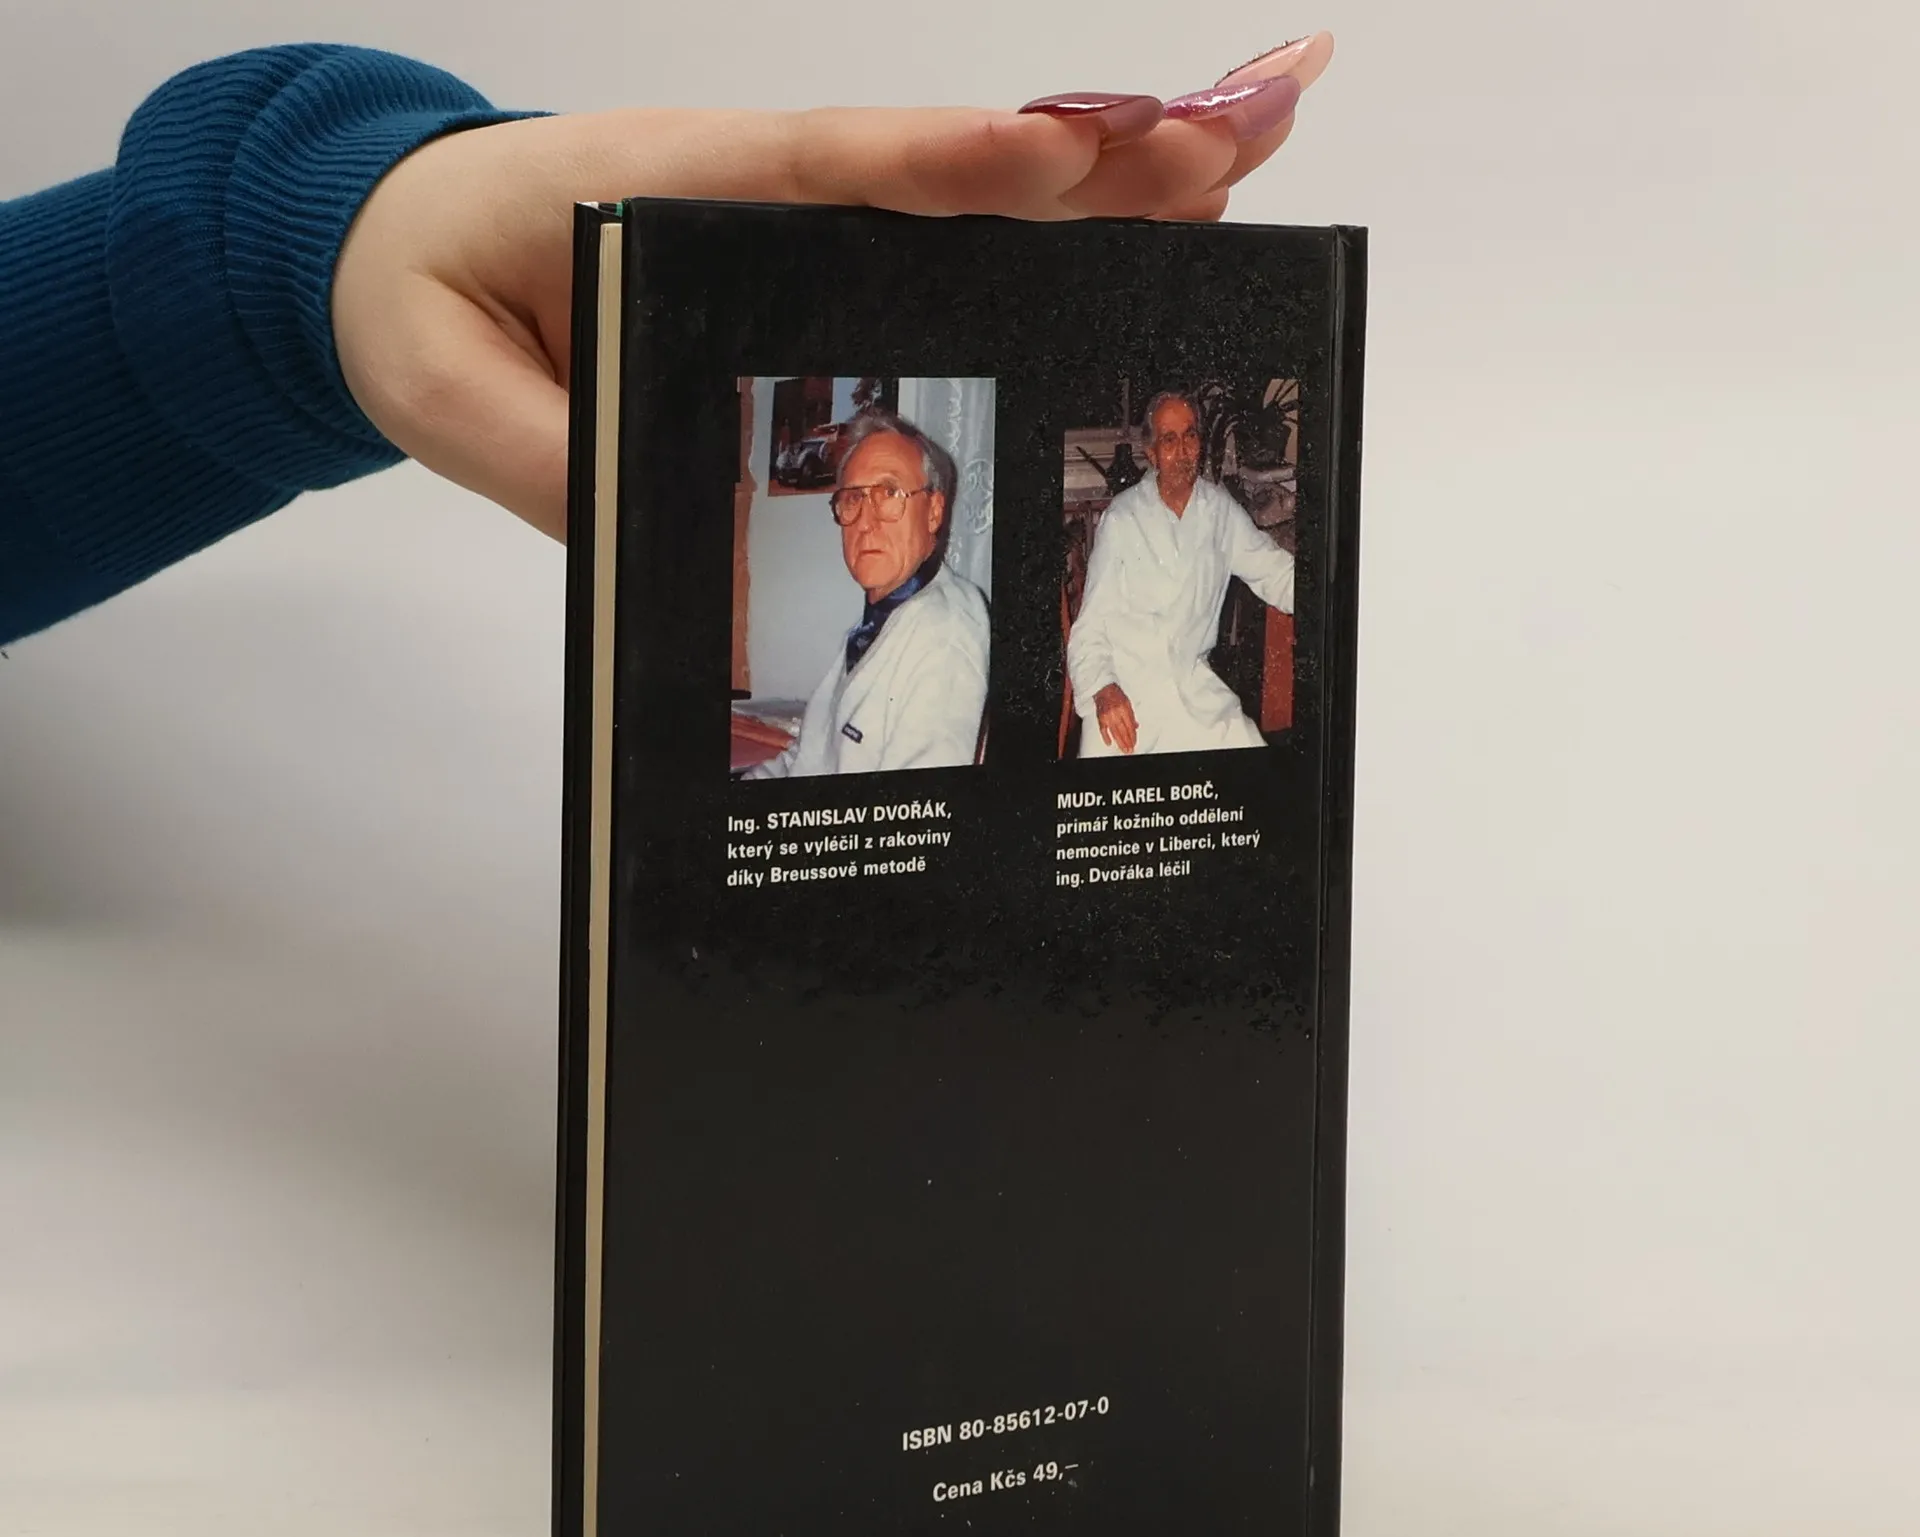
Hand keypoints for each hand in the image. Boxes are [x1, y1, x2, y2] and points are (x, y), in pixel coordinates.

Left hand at [331, 36, 1333, 540]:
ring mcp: (804, 223)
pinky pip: (954, 241)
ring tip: (1252, 148)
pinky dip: (1066, 228)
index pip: (817, 173)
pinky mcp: (825, 262)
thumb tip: (664, 521)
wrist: (409, 256)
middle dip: (1091, 159)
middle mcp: (761, 191)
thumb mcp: (446, 390)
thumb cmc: (427, 294)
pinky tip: (1166, 218)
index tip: (1045, 161)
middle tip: (1233, 137)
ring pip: (974, 198)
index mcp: (664, 193)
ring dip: (1116, 178)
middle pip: (943, 169)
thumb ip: (544, 455)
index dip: (938, 167)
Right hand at [1093, 683, 1139, 753]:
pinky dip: (1106, 737)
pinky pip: (1103, 730)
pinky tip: (1109, 743)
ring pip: (1114, 733)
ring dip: (1120, 743)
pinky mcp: (1100, 718)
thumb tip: (1135, 727)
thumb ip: (1132, 716)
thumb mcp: (1128, 703)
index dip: (1132, 736)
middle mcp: (1115, 714)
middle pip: (1123, 732)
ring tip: (1124, 749)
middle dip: (1127, 742)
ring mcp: (1107, 717)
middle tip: (1130, 750)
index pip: (1130, 727)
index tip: (1134, 743)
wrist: (1103, 689)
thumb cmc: (1116, 694)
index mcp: (1124, 709)